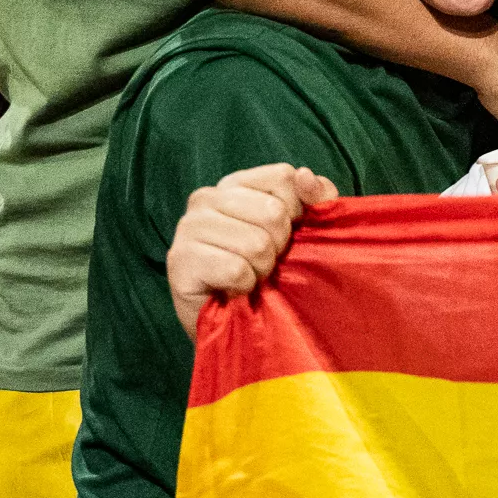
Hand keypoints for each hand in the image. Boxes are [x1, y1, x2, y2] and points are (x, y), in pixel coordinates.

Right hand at [166, 163, 335, 337]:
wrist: (237, 322)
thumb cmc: (271, 270)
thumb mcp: (304, 230)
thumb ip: (316, 199)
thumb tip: (305, 175)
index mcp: (235, 184)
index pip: (283, 177)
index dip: (300, 210)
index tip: (289, 234)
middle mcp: (206, 198)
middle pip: (273, 212)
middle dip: (280, 246)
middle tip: (264, 262)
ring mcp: (188, 227)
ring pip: (256, 243)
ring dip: (262, 269)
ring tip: (249, 277)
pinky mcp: (180, 261)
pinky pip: (236, 270)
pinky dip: (245, 286)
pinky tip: (234, 289)